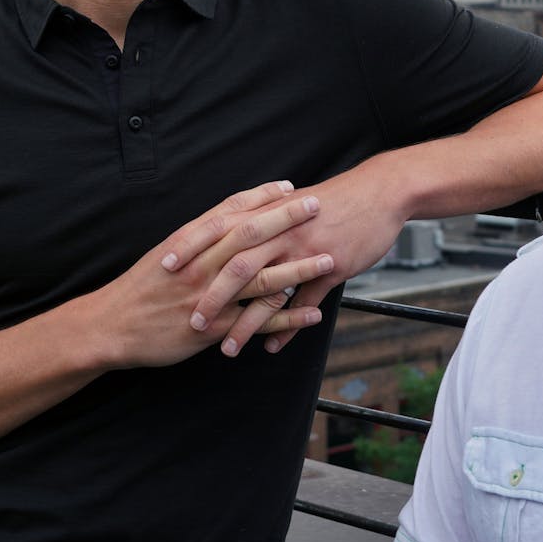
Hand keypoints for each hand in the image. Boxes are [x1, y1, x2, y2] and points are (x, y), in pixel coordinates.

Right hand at [91, 181, 333, 367]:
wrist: (111, 325)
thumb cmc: (139, 288)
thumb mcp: (166, 253)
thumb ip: (196, 239)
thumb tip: (224, 222)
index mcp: (190, 242)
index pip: (231, 211)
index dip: (262, 198)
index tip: (289, 186)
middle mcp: (202, 264)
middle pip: (251, 235)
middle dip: (286, 220)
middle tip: (317, 206)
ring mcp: (209, 296)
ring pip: (261, 278)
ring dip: (298, 268)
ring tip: (329, 259)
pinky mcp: (212, 328)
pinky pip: (257, 323)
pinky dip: (286, 319)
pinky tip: (312, 314)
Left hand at [161, 163, 407, 354]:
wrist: (378, 192)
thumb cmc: (331, 199)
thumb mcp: (290, 203)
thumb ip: (261, 219)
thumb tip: (232, 231)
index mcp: (265, 212)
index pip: (218, 228)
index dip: (191, 246)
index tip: (165, 267)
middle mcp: (280, 230)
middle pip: (237, 264)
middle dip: (211, 295)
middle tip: (190, 321)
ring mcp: (304, 250)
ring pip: (267, 290)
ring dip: (245, 323)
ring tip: (227, 349)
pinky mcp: (330, 266)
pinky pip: (304, 303)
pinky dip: (287, 327)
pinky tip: (273, 347)